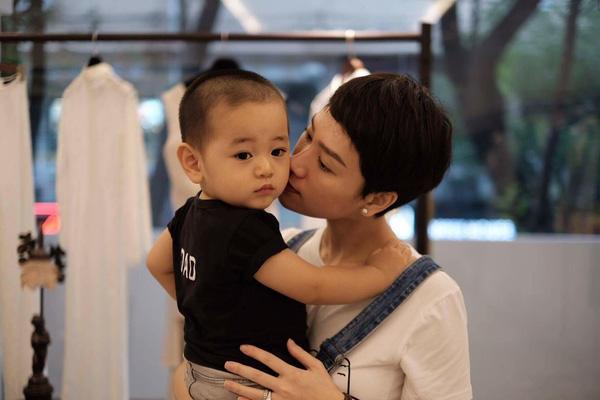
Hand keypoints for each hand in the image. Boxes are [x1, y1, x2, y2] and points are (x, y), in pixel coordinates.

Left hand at [224, 339, 343, 399]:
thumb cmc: (324, 387)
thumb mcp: (316, 366)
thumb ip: (300, 354)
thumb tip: (288, 341)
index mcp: (291, 373)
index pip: (269, 359)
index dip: (254, 352)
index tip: (243, 347)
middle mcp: (283, 387)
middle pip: (257, 376)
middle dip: (240, 369)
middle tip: (227, 364)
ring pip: (255, 394)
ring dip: (239, 388)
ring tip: (226, 383)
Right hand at [365, 239, 420, 278]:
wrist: (377, 278)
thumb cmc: (372, 267)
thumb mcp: (373, 255)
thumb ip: (379, 251)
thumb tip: (382, 250)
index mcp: (388, 249)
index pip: (395, 242)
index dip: (395, 244)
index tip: (395, 246)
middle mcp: (396, 253)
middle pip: (403, 246)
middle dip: (402, 247)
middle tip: (402, 249)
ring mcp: (402, 260)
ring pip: (408, 251)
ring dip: (407, 251)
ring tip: (406, 253)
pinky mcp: (405, 267)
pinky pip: (412, 260)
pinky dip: (412, 258)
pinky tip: (412, 259)